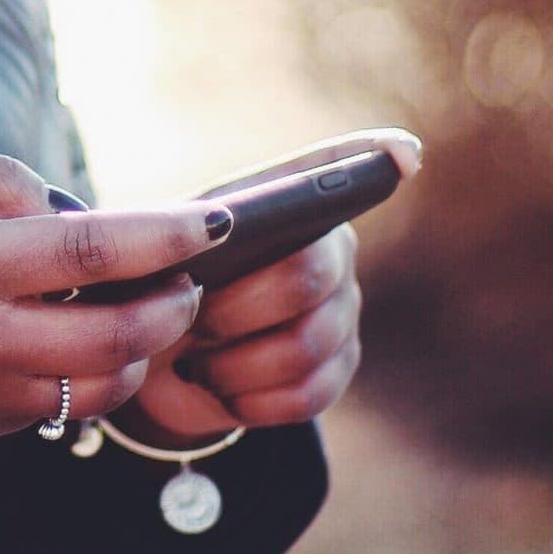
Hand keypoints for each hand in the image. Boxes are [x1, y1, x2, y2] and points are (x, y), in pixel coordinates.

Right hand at [0, 136, 231, 453]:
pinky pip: (51, 411)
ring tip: (140, 306)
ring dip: (139, 350)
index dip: (167, 235)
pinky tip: (74, 337)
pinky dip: (84, 376)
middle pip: (118, 337)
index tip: (217, 221)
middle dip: (174, 305)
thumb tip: (63, 207)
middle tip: (186, 272)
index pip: (92, 251)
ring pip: (99, 389)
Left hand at [122, 129, 419, 443]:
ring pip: (306, 345)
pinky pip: (308, 393)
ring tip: (200, 360)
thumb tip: (219, 225)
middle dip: (237, 309)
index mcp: (280, 202)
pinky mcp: (339, 367)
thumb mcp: (150, 253)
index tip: (402, 153)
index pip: (333, 169)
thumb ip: (179, 234)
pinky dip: (253, 400)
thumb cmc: (153, 288)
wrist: (155, 362)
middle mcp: (328, 248)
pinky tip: (225, 390)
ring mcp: (342, 308)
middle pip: (306, 275)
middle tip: (193, 318)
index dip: (373, 157)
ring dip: (236, 363)